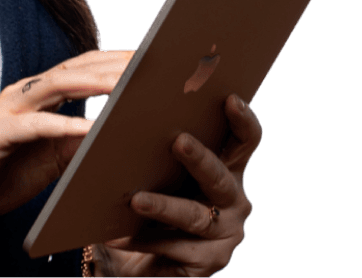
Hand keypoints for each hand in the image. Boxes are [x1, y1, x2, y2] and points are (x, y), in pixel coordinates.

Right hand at [0, 49, 135, 225]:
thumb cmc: (1, 175)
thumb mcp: (50, 158)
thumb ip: (77, 142)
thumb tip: (117, 135)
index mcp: (37, 96)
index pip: (81, 69)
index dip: (113, 61)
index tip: (148, 59)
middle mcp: (23, 94)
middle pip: (73, 69)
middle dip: (111, 63)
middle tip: (148, 60)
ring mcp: (8, 109)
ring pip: (56, 86)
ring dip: (92, 82)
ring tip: (125, 83)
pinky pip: (35, 126)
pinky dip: (64, 125)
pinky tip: (90, 128)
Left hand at [96, 93, 262, 276]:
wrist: (143, 254)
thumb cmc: (155, 193)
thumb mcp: (162, 166)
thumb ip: (162, 141)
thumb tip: (132, 101)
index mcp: (228, 167)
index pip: (245, 141)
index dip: (243, 121)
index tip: (231, 99)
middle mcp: (234, 201)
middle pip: (220, 177)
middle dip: (199, 159)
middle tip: (178, 141)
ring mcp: (224, 235)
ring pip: (193, 216)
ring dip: (163, 206)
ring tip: (135, 200)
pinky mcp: (206, 264)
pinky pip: (172, 247)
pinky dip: (141, 239)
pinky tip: (116, 234)